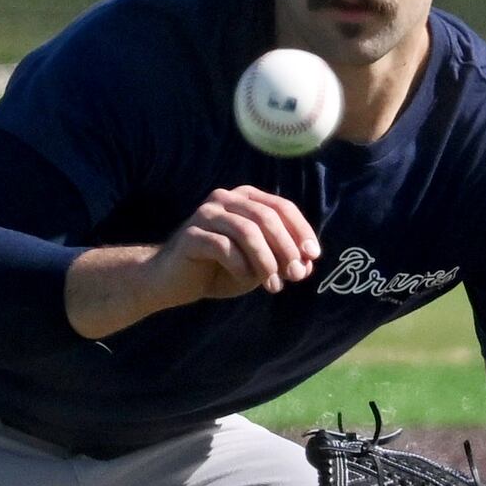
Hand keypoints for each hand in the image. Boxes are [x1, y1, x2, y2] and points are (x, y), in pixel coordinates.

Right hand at [66, 185, 319, 339]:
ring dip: (266, 260)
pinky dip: (240, 265)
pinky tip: (244, 279)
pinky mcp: (191, 234)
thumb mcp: (257, 265)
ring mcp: (206, 214)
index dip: (301, 230)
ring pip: (247, 230)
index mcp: (244, 199)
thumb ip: (280, 260)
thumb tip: (307, 263)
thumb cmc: (218, 270)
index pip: (282, 207)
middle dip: (286, 248)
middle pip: (267, 217)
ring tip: (273, 286)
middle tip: (297, 275)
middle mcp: (225, 199)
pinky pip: (223, 246)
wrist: (172, 282)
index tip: (313, 256)